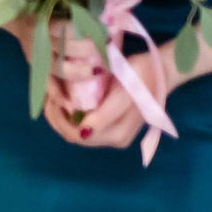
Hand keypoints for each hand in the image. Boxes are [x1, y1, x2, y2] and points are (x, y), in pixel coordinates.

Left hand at [45, 32, 168, 148]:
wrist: (160, 72)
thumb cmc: (141, 76)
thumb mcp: (124, 91)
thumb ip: (106, 113)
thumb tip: (85, 132)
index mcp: (117, 133)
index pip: (76, 135)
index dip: (59, 118)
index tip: (54, 97)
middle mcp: (114, 139)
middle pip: (72, 137)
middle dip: (56, 118)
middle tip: (51, 95)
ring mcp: (112, 135)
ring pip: (74, 134)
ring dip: (59, 118)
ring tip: (55, 96)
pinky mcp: (110, 129)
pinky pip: (81, 129)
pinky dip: (67, 117)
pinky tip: (63, 101)